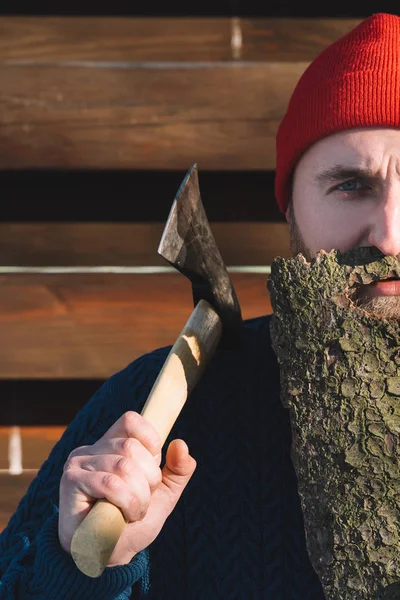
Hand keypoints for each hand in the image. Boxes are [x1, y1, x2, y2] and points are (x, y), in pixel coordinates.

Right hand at [58, 411, 195, 565]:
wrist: (107, 557)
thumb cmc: (131, 523)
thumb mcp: (163, 494)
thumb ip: (177, 469)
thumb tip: (181, 444)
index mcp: (112, 444)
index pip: (131, 420)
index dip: (150, 440)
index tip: (154, 470)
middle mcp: (92, 449)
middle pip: (132, 446)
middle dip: (149, 479)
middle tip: (142, 501)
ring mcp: (79, 463)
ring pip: (123, 466)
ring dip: (138, 497)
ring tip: (133, 512)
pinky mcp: (71, 482)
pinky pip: (110, 483)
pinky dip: (126, 502)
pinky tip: (122, 517)